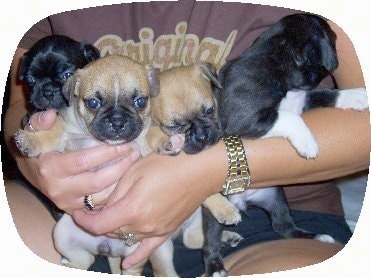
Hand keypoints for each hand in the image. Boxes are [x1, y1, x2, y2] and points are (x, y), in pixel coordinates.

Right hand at [15, 110, 140, 212]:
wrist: (31, 172)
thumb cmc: (37, 148)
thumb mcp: (33, 132)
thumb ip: (39, 122)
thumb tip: (50, 115)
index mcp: (50, 168)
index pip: (84, 161)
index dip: (107, 153)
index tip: (124, 144)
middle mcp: (59, 189)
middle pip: (97, 181)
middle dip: (120, 167)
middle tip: (135, 153)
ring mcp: (67, 202)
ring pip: (101, 197)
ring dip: (121, 181)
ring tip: (135, 164)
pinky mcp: (75, 210)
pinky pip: (100, 205)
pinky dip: (115, 193)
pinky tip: (127, 179)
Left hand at [72, 148, 223, 267]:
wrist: (199, 169)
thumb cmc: (166, 165)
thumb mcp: (135, 171)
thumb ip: (117, 193)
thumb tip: (106, 207)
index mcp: (131, 210)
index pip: (99, 225)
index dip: (83, 221)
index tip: (76, 213)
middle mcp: (142, 226)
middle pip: (112, 231)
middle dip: (99, 222)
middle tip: (95, 209)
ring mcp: (156, 231)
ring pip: (127, 237)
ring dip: (115, 231)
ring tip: (110, 220)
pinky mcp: (167, 231)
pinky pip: (148, 249)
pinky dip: (136, 256)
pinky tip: (128, 264)